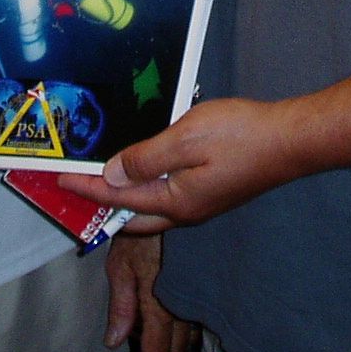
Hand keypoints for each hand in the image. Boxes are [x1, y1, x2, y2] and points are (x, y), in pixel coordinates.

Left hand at [59, 96, 302, 233]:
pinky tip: (145, 169)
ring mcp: (203, 203)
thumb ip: (145, 157)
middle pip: (133, 217)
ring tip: (104, 178)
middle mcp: (187, 211)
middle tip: (77, 186)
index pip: (119, 197)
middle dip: (103, 203)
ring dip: (125, 196)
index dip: (87, 187)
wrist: (291, 140)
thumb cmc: (241, 135)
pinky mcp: (214, 191)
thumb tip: (112, 174)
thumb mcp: (185, 137)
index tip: (59, 180)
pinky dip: (147, 188)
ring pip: (152, 208)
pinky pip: (168, 196)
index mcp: (176, 202)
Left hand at [103, 232, 193, 351]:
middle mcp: (183, 303)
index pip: (158, 349)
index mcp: (160, 304)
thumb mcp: (120, 266)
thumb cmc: (139, 230)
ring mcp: (195, 292)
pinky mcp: (202, 281)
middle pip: (178, 346)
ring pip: (189, 331)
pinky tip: (172, 316)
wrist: (165, 200)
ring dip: (174, 340)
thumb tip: (114, 341)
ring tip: (158, 337)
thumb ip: (120, 306)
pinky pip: (196, 312)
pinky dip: (184, 322)